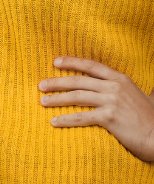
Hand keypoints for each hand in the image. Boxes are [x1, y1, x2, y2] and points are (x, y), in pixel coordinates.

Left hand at [39, 56, 153, 162]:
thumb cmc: (151, 120)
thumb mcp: (140, 96)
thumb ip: (125, 89)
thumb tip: (117, 86)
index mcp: (120, 79)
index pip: (91, 66)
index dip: (72, 62)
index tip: (55, 62)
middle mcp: (114, 87)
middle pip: (78, 81)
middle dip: (57, 82)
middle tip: (41, 86)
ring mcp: (111, 101)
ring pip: (76, 97)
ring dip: (57, 99)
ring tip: (43, 102)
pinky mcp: (109, 118)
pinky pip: (82, 117)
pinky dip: (66, 119)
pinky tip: (54, 121)